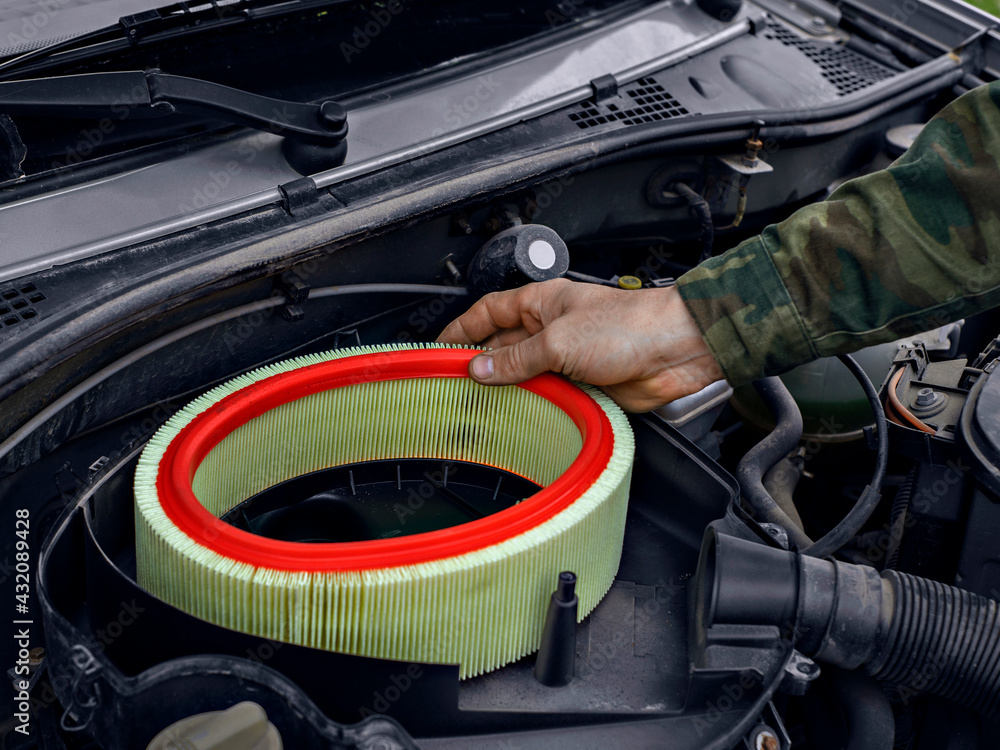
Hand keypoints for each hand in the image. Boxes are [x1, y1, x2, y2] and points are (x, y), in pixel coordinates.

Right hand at [436, 278, 724, 411]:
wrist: (674, 351)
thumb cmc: (628, 326)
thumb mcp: (558, 340)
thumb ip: (516, 358)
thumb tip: (480, 369)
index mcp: (540, 303)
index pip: (487, 311)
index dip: (460, 329)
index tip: (437, 349)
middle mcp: (549, 328)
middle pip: (500, 347)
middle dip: (478, 365)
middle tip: (451, 386)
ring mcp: (564, 358)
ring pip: (522, 376)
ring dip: (506, 390)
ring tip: (477, 407)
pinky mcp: (580, 384)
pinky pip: (546, 396)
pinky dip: (531, 407)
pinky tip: (516, 418)